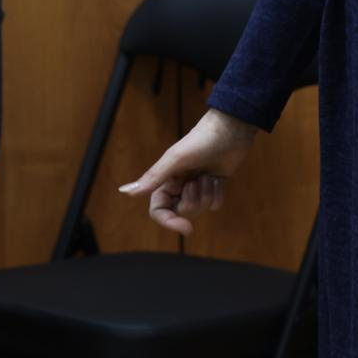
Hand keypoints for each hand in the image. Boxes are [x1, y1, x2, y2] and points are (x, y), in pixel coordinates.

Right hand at [119, 109, 259, 236]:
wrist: (231, 129)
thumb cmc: (201, 140)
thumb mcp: (175, 159)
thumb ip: (153, 177)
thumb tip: (126, 192)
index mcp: (166, 179)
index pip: (159, 210)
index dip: (169, 222)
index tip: (187, 229)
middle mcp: (179, 184)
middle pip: (182, 211)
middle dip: (194, 199)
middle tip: (198, 179)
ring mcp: (197, 185)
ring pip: (200, 208)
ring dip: (207, 193)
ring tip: (209, 174)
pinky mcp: (213, 185)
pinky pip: (215, 204)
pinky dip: (218, 193)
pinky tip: (219, 177)